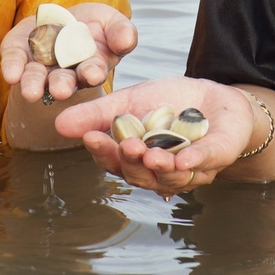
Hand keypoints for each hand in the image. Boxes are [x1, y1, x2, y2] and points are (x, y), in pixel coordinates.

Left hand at [0, 2, 136, 104]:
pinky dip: (12, 66)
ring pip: (36, 77)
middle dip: (61, 85)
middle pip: (62, 81)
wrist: (64, 17)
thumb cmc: (94, 25)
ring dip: (34, 84)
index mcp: (90, 67)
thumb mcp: (113, 23)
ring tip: (31, 92)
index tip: (93, 74)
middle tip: (60, 91)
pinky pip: (14, 60)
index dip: (92, 72)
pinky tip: (11, 74)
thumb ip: (121, 32)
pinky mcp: (18, 51)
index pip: (92, 72)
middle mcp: (64, 72)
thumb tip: (126, 40)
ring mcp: (39, 64)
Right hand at [55, 76, 257, 196]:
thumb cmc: (169, 103)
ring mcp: (189, 170)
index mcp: (135, 160)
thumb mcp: (128, 102)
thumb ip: (98, 114)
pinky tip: (183, 159)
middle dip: (131, 161)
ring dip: (159, 168)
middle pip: (139, 174)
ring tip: (151, 155)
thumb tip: (59, 124)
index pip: (114, 162)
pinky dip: (194, 161)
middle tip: (126, 146)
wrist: (215, 98)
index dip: (103, 152)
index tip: (92, 138)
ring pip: (170, 177)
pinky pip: (204, 163)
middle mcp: (160, 172)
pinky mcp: (216, 158)